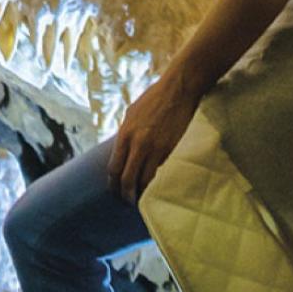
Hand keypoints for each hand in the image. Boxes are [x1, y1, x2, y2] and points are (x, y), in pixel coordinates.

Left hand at [108, 66, 202, 203]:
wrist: (178, 89)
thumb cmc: (154, 98)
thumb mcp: (132, 113)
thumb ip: (126, 133)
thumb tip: (123, 150)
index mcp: (125, 134)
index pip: (114, 168)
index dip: (113, 184)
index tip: (116, 192)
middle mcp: (137, 144)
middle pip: (127, 179)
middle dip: (126, 195)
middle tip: (128, 202)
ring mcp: (155, 148)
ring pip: (145, 180)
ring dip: (142, 193)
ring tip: (143, 199)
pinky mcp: (171, 150)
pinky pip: (161, 173)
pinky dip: (158, 184)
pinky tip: (158, 188)